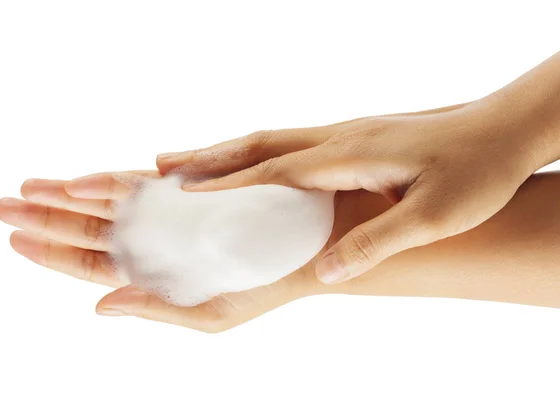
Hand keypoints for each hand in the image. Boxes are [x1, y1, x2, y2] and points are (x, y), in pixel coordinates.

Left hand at [0, 171, 378, 331]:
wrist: (306, 247)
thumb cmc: (264, 285)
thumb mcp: (211, 313)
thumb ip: (156, 308)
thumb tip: (101, 306)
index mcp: (158, 273)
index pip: (94, 265)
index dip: (52, 254)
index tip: (14, 241)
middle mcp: (158, 239)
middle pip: (90, 230)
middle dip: (46, 219)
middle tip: (1, 206)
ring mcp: (171, 211)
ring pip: (108, 203)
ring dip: (67, 196)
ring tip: (27, 188)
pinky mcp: (188, 188)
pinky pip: (141, 185)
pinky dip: (109, 183)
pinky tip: (79, 183)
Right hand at [157, 100, 539, 283]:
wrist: (504, 129)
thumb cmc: (476, 170)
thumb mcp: (433, 217)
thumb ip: (377, 242)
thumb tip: (327, 272)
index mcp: (348, 156)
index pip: (272, 171)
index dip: (226, 184)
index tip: (183, 193)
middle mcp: (337, 138)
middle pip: (258, 145)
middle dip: (208, 157)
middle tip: (162, 164)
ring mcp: (345, 133)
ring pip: (271, 140)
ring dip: (227, 151)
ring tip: (191, 162)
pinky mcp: (356, 136)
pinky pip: (290, 144)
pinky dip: (257, 153)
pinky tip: (253, 165)